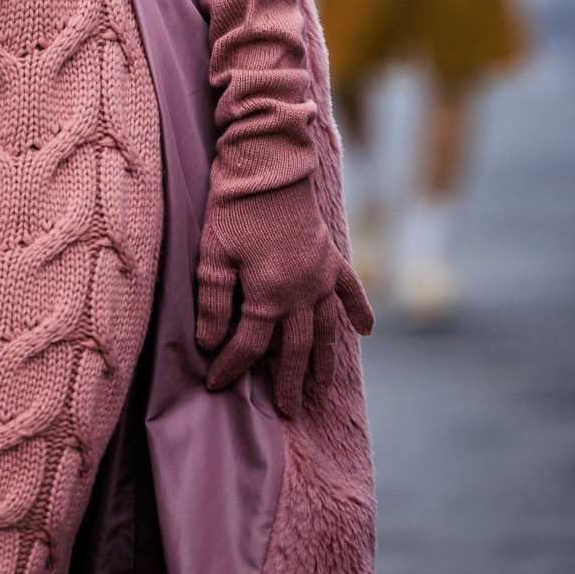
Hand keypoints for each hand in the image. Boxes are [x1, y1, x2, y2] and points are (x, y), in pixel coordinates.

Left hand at [196, 174, 372, 419]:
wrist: (268, 164)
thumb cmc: (233, 207)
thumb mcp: (212, 255)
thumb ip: (212, 302)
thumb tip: (209, 343)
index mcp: (268, 295)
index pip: (249, 345)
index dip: (231, 367)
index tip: (216, 385)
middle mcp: (301, 292)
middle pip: (295, 348)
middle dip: (288, 381)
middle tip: (288, 410)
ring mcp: (320, 275)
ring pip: (326, 327)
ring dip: (325, 358)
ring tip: (322, 384)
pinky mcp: (330, 255)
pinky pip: (350, 289)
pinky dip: (359, 310)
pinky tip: (365, 331)